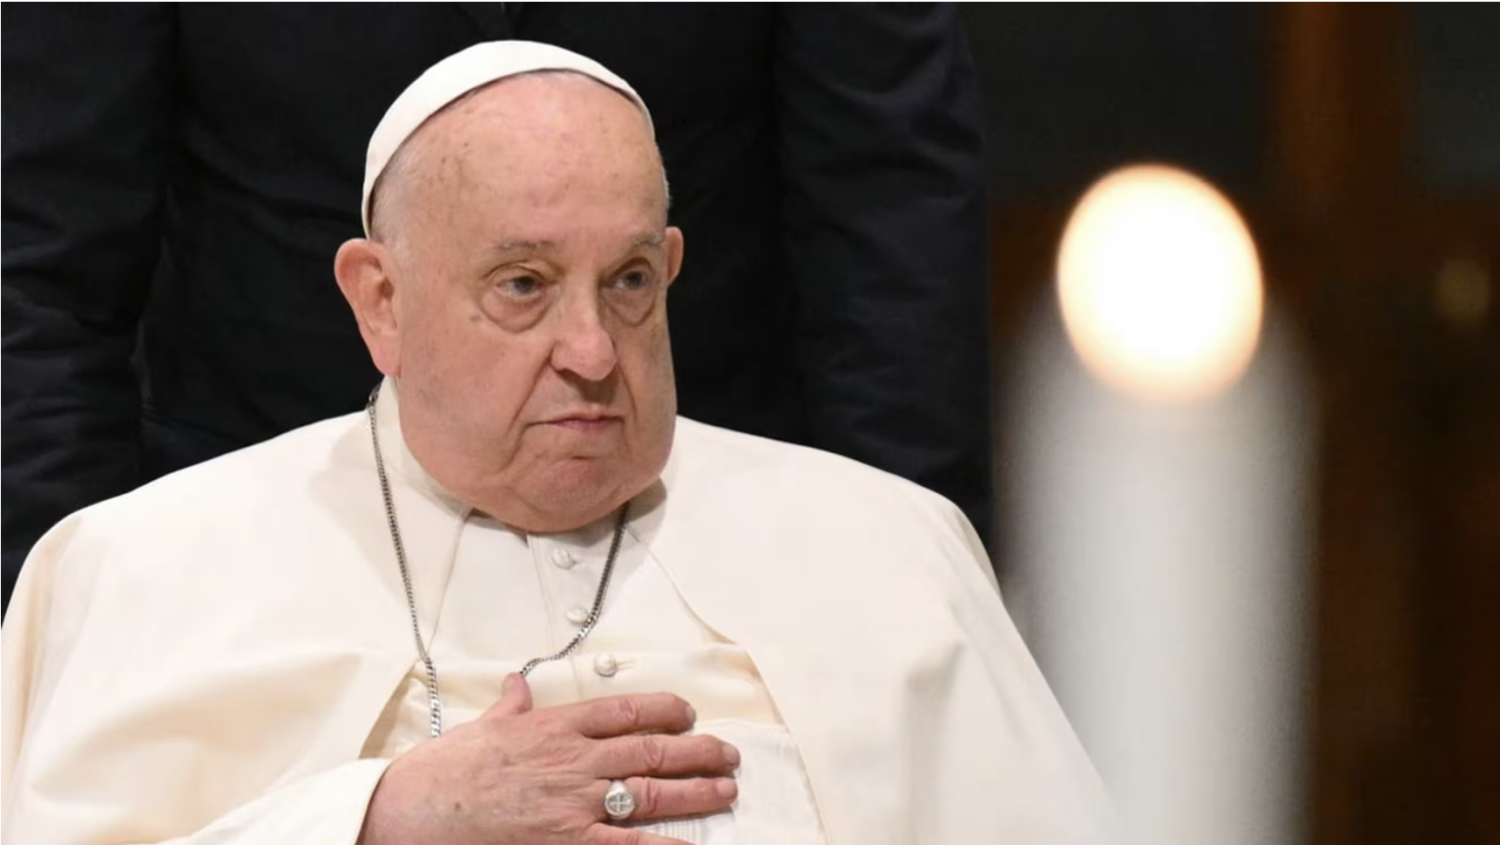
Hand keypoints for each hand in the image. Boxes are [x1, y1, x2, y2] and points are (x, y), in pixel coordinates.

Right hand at [357, 673, 740, 844]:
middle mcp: (572, 762)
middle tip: (726, 753)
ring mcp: (573, 805)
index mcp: (553, 728)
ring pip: (650, 793)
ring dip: (695, 791)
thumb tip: (517, 684)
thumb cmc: (443, 774)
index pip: (623, 711)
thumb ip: (509, 707)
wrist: (413, 812)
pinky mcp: (566, 844)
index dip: (664, 710)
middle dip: (696, 751)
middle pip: (650, 750)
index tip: (689, 712)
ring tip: (725, 790)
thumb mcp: (481, 728)